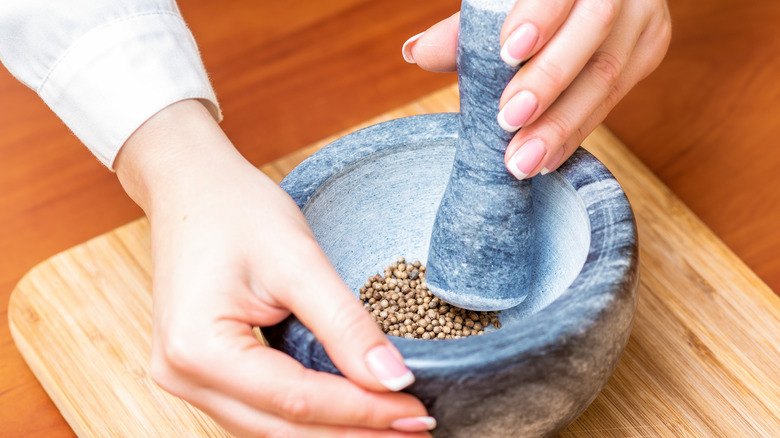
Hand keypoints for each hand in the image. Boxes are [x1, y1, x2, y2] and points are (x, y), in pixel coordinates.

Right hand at [115, 100, 434, 436]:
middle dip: (355, 432)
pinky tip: (349, 411)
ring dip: (335, 431)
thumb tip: (393, 379)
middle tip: (417, 428)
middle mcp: (182, 376)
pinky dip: (308, 417)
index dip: (363, 410)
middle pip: (283, 428)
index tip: (417, 412)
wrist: (191, 185)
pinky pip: (261, 411)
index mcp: (198, 349)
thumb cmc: (234, 209)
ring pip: (272, 429)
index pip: (297, 400)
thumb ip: (345, 325)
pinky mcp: (202, 372)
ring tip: (392, 426)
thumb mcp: (298, 260)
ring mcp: (187, 379)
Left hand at [402, 0, 670, 178]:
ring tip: (523, 161)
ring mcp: (642, 16)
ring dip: (562, 123)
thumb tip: (416, 53)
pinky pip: (614, 97)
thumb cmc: (538, 0)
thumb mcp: (502, 2)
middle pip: (594, 29)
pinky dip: (578, 131)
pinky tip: (548, 159)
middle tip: (507, 121)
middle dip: (549, 80)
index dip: (541, 16)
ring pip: (608, 73)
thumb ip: (464, 27)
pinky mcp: (649, 48)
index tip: (507, 53)